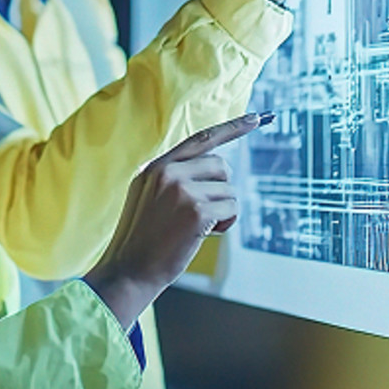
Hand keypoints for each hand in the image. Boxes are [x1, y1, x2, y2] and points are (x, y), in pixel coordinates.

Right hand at [82, 113, 268, 331]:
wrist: (129, 271)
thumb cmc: (143, 239)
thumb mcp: (146, 196)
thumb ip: (172, 176)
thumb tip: (215, 168)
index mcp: (155, 166)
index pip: (202, 138)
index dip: (233, 127)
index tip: (259, 117)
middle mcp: (167, 172)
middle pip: (221, 165)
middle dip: (222, 188)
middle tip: (206, 212)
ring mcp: (181, 190)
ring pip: (228, 189)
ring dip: (223, 210)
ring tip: (199, 227)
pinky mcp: (196, 211)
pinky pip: (231, 208)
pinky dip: (226, 223)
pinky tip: (205, 234)